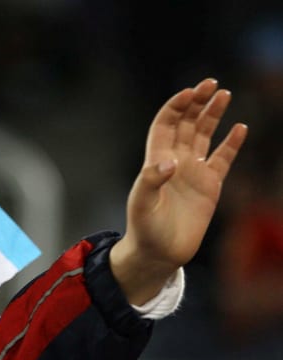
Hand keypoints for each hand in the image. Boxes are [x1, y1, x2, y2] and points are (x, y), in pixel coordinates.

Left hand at [111, 78, 247, 304]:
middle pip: (186, 124)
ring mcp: (193, 172)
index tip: (189, 93)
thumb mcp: (142, 205)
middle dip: (197, 102)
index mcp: (156, 160)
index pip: (165, 125)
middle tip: (211, 83)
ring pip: (204, 135)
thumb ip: (151, 181)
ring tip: (224, 94)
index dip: (176, 107)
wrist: (159, 253)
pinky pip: (223, 158)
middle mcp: (175, 161)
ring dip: (213, 115)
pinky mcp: (210, 186)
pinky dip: (231, 143)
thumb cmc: (145, 229)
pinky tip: (240, 127)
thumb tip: (170, 162)